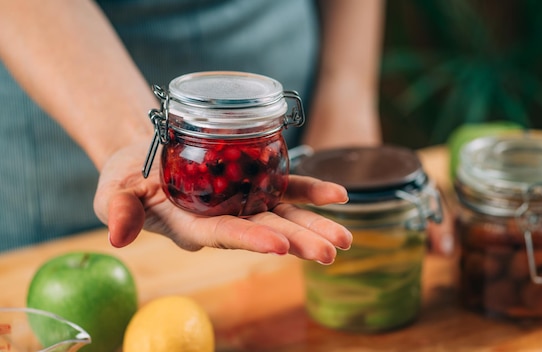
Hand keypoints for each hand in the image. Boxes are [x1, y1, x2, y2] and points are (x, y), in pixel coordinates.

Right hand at [93, 140, 352, 263]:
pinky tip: (339, 195)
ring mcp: (244, 202)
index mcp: (192, 226)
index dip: (251, 240)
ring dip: (314, 224)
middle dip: (298, 242)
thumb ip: (118, 210)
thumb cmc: (128, 174)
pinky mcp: (255, 184)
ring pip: (283, 214)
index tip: (280, 246)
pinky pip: (288, 188)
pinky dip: (313, 190)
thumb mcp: (114, 188)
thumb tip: (116, 236)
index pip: (224, 235)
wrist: (149, 154)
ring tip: (345, 239)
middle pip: (265, 231)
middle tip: (329, 253)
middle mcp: (224, 219)